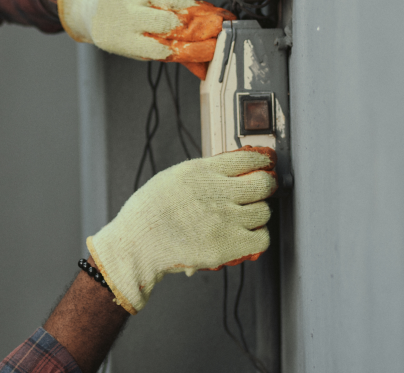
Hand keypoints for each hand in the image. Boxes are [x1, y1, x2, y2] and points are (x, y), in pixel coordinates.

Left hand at [58, 0, 234, 78]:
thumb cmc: (114, 27)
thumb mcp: (134, 48)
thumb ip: (167, 54)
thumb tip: (202, 65)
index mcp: (123, 39)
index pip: (164, 48)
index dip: (193, 50)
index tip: (213, 50)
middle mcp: (127, 13)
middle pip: (173, 23)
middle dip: (202, 28)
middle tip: (222, 31)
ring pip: (177, 2)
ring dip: (201, 12)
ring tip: (217, 18)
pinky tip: (197, 6)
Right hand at [86, 148, 276, 313]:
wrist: (137, 244)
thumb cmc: (148, 213)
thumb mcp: (172, 177)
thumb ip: (202, 174)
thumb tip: (228, 172)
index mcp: (202, 172)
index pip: (248, 158)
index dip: (261, 161)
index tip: (265, 164)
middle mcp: (217, 192)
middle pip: (263, 184)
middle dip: (265, 186)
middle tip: (262, 190)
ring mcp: (225, 219)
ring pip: (264, 212)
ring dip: (258, 214)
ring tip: (246, 217)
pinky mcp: (229, 245)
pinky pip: (262, 238)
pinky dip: (258, 237)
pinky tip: (247, 235)